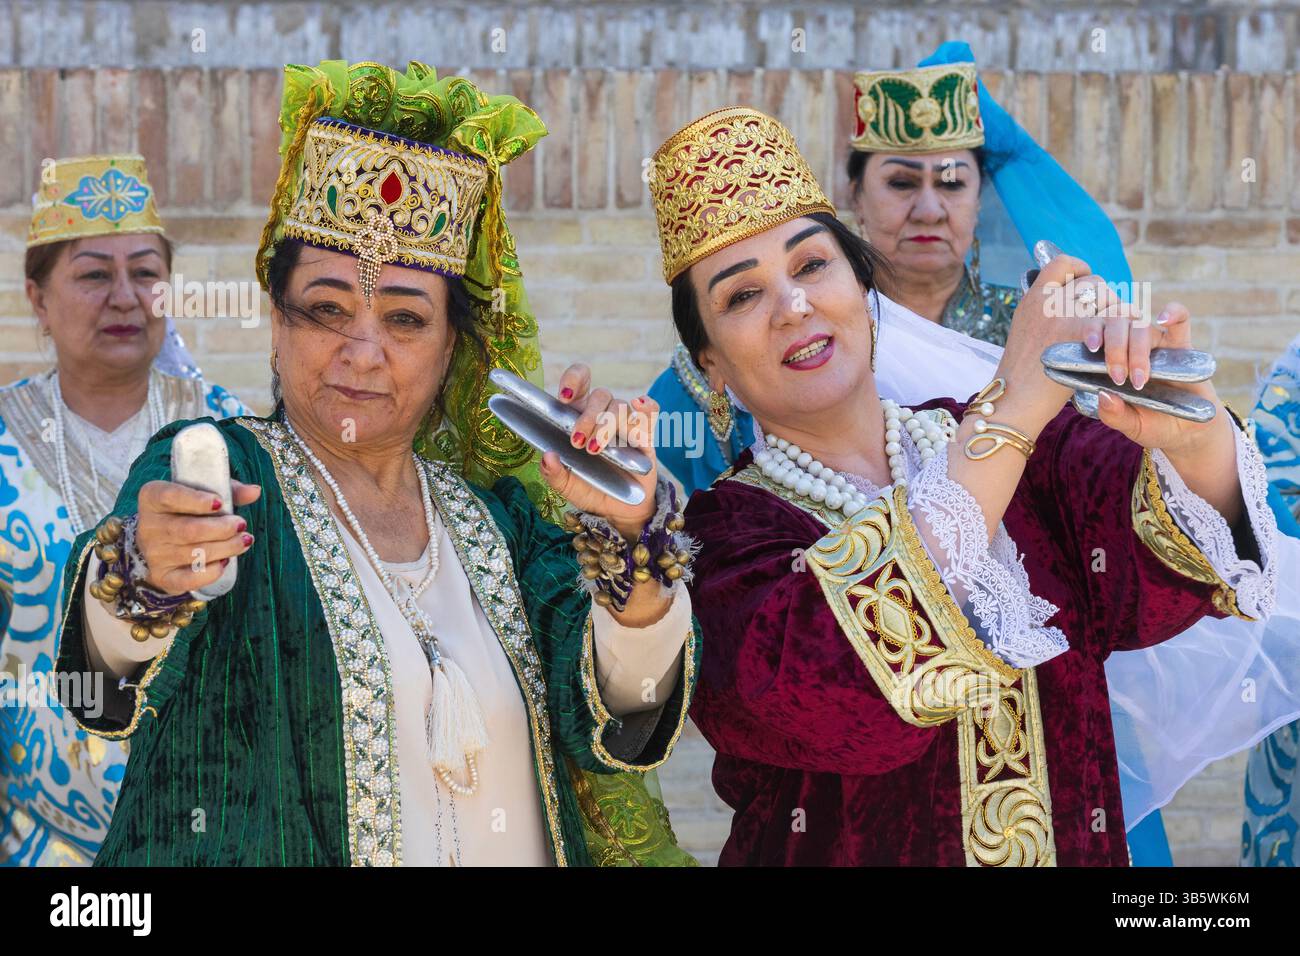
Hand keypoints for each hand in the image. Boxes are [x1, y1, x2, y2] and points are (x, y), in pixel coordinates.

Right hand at [135, 480, 261, 594]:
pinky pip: (189, 579)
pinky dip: (211, 572)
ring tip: (244, 541)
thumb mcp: (203, 494)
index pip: (170, 496)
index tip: (219, 502)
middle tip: (241, 525)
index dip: (196, 500)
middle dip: (222, 529)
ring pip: (194, 554)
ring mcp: (154, 554)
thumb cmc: (188, 511)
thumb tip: (254, 491)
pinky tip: (225, 562)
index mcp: (153, 497)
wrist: (163, 542)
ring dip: (226, 548)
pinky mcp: (163, 576)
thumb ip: (229, 490)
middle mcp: (148, 526)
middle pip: (189, 530)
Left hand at [539, 363, 658, 538]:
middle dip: (588, 417)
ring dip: (608, 424)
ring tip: (597, 449)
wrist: (619, 509)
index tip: (565, 397)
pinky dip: (646, 407)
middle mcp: (603, 414)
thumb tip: (547, 456)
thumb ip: (554, 473)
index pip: (579, 382)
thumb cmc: (589, 489)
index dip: (574, 380)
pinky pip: (649, 413)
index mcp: (579, 416)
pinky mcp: (646, 435)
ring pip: (620, 406)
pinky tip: (639, 405)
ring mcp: (625, 423)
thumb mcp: (567, 486)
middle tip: (578, 442)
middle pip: (600, 395)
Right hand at [998, 255, 1118, 423]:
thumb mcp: (1028, 336)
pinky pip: (1111, 322)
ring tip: (1129, 362)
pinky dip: (1120, 346)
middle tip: (1118, 334)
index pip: (1062, 264)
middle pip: (1096, 283)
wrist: (1013, 401)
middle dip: (1113, 306)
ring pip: (1111, 302)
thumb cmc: (1022, 380)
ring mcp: (1059, 313)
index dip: (1083, 271)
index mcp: (1032, 298)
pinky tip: (1117, 368)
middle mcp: (1046, 300)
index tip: (1092, 294)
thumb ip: (1050, 317)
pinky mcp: (1072, 331)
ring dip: (1127, 331)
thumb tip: (1086, 311)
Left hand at [1092, 302, 1225, 455]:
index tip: (1090, 346)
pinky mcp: (1182, 346)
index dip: (1090, 333)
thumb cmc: (1153, 424)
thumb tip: (1103, 395)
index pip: (1095, 336)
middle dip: (1115, 350)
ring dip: (1138, 349)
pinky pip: (1180, 321)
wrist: (1187, 431)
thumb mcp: (1131, 425)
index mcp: (1109, 361)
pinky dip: (1174, 313)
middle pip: (1117, 329)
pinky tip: (1165, 318)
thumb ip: (1115, 414)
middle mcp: (1129, 348)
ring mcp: (1155, 344)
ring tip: (1139, 377)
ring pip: (1142, 328)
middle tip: (1117, 376)